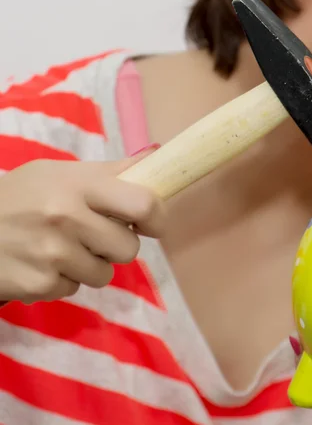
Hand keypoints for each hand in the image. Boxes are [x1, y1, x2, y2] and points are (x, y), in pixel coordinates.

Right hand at [0, 145, 165, 303]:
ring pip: (105, 274)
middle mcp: (66, 218)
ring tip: (62, 247)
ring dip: (90, 265)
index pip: (143, 204)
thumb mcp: (60, 173)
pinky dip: (63, 279)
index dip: (157, 217)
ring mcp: (52, 254)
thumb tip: (157, 156)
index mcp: (78, 185)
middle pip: (128, 249)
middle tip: (94, 234)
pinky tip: (40, 262)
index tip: (151, 223)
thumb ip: (110, 172)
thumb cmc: (21, 196)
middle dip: (117, 245)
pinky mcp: (38, 284)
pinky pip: (75, 288)